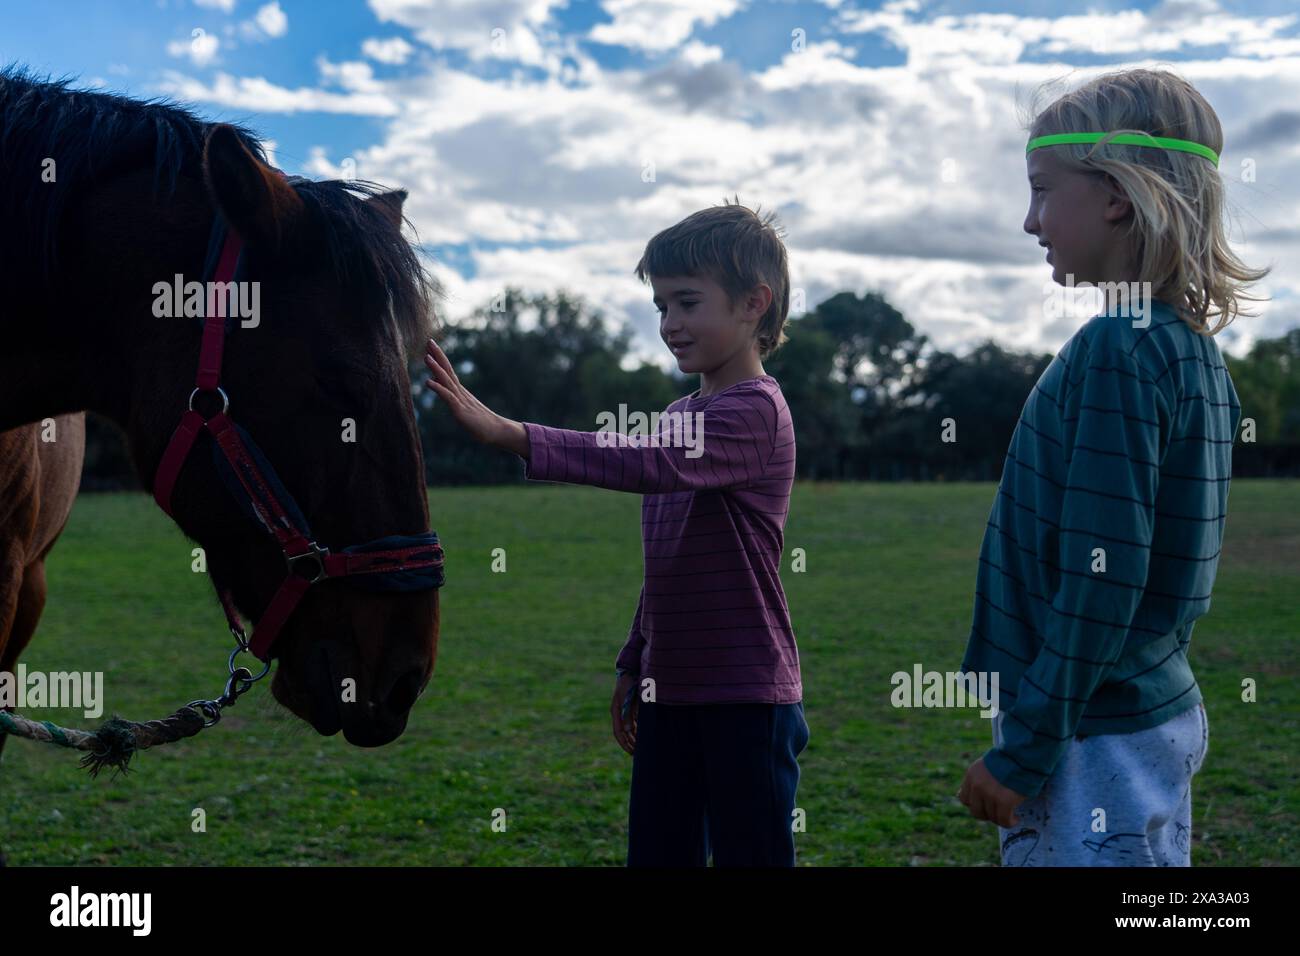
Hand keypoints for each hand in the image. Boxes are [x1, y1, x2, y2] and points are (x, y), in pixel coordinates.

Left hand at [423, 339, 525, 453]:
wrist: (497, 431)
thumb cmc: (480, 422)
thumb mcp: (461, 408)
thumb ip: (449, 396)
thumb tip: (436, 384)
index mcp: (460, 391)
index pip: (448, 371)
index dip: (439, 358)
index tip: (431, 346)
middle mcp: (460, 392)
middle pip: (448, 370)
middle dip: (438, 356)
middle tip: (429, 341)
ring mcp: (461, 400)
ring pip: (447, 381)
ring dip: (436, 368)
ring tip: (426, 357)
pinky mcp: (460, 410)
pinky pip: (448, 397)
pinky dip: (438, 388)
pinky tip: (428, 381)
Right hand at [611, 672, 638, 755]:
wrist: (630, 670)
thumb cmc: (627, 683)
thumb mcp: (626, 699)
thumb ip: (627, 714)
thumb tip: (627, 731)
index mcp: (616, 712)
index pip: (618, 732)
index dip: (624, 743)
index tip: (631, 752)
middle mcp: (620, 713)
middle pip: (624, 733)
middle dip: (630, 744)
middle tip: (638, 755)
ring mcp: (626, 710)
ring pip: (629, 729)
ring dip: (635, 738)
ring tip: (642, 748)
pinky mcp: (632, 707)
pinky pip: (635, 722)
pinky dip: (638, 730)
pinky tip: (645, 736)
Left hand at [958, 756, 1026, 827]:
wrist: (1023, 755)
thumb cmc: (1010, 759)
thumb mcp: (987, 765)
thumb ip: (979, 780)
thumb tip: (970, 796)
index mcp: (972, 775)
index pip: (964, 799)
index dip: (976, 804)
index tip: (986, 806)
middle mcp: (977, 785)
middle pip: (976, 811)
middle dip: (988, 814)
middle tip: (999, 812)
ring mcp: (989, 794)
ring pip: (991, 817)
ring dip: (1001, 818)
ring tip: (1011, 815)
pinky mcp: (1003, 801)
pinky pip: (1004, 820)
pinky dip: (1010, 822)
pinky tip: (1016, 819)